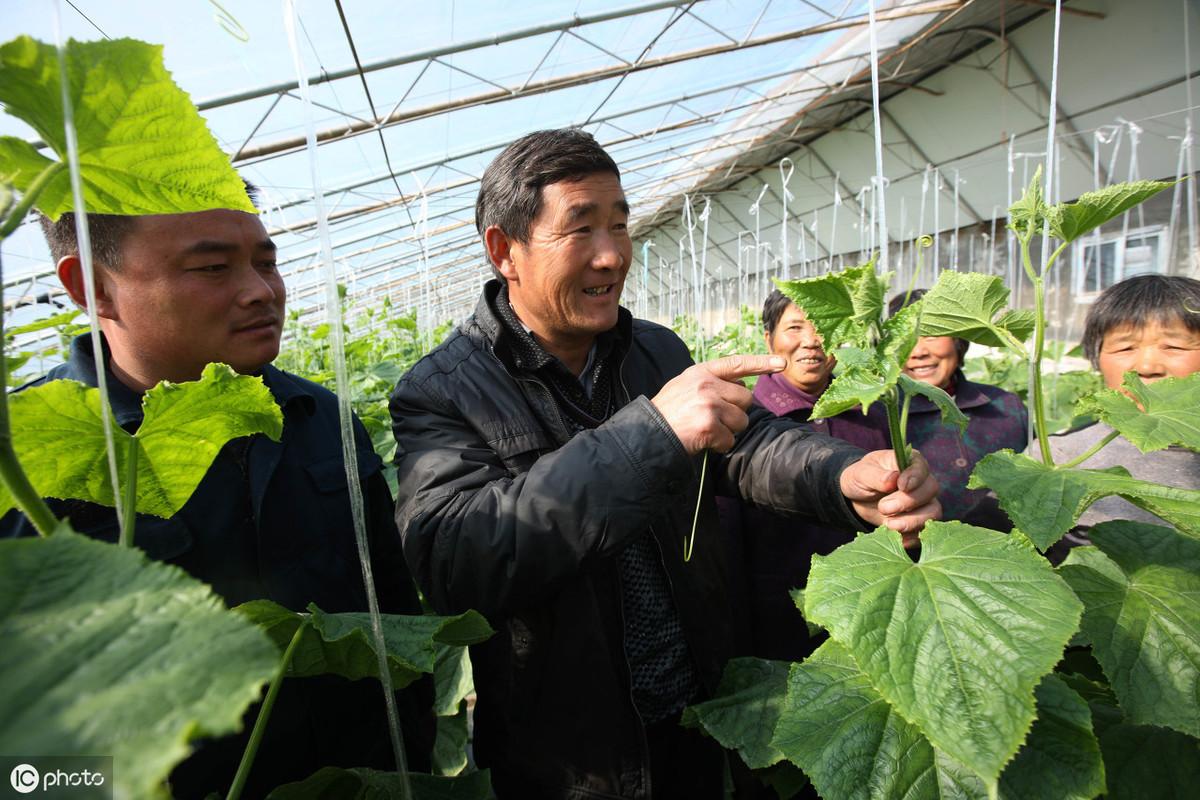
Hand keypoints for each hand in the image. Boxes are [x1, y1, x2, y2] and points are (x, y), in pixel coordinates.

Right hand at [652, 354, 785, 454]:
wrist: (646, 434)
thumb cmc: (666, 413)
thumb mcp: (683, 386)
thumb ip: (710, 383)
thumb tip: (742, 387)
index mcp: (700, 372)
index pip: (736, 364)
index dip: (760, 363)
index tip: (781, 363)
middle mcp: (706, 384)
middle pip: (746, 399)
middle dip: (736, 413)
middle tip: (714, 419)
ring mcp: (709, 404)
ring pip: (741, 421)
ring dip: (728, 431)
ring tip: (705, 430)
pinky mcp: (709, 425)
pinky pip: (730, 439)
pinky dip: (719, 445)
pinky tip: (703, 442)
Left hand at [839, 449, 940, 546]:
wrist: (857, 498)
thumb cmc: (861, 478)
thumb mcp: (861, 473)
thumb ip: (876, 475)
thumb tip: (892, 479)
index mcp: (910, 463)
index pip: (921, 467)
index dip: (915, 477)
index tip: (902, 486)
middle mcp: (922, 482)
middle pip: (929, 491)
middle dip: (907, 501)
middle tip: (884, 507)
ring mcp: (924, 503)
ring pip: (933, 513)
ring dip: (912, 521)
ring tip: (888, 524)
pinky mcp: (919, 522)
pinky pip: (924, 532)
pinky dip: (912, 537)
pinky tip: (896, 539)